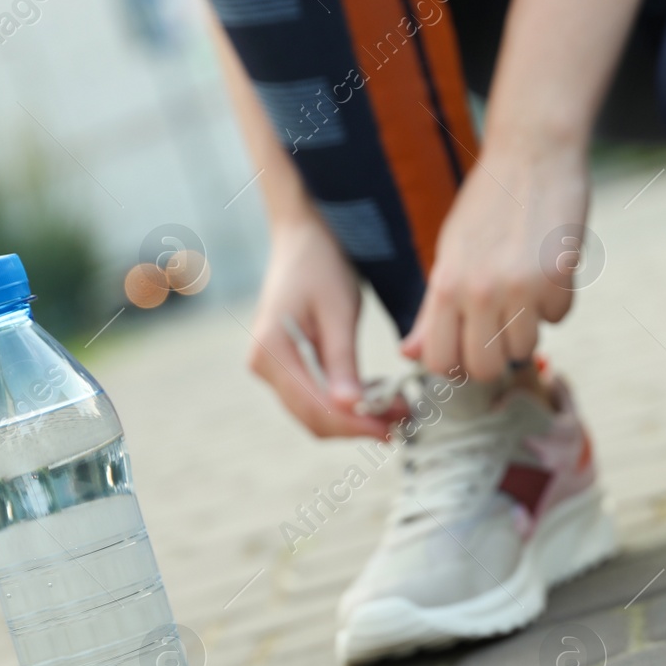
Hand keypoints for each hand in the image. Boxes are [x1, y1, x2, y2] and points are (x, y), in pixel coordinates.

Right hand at [246, 216, 390, 437]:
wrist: (304, 236)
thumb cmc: (321, 263)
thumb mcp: (338, 311)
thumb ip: (342, 362)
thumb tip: (351, 408)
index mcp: (271, 350)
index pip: (314, 406)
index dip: (355, 424)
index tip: (392, 429)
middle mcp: (264, 365)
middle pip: (312, 417)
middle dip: (357, 424)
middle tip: (402, 420)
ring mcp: (271, 368)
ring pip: (313, 413)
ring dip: (353, 418)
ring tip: (395, 410)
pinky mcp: (284, 366)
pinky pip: (313, 398)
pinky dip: (344, 404)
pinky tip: (374, 397)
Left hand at [401, 142, 587, 380]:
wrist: (531, 154)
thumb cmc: (487, 204)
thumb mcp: (448, 255)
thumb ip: (431, 311)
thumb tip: (408, 355)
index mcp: (446, 285)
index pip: (440, 362)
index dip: (454, 365)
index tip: (466, 350)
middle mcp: (480, 291)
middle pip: (486, 368)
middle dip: (495, 357)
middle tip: (499, 329)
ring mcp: (521, 287)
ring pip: (526, 350)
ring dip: (527, 329)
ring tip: (523, 294)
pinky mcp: (558, 277)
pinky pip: (559, 319)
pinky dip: (555, 304)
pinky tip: (548, 272)